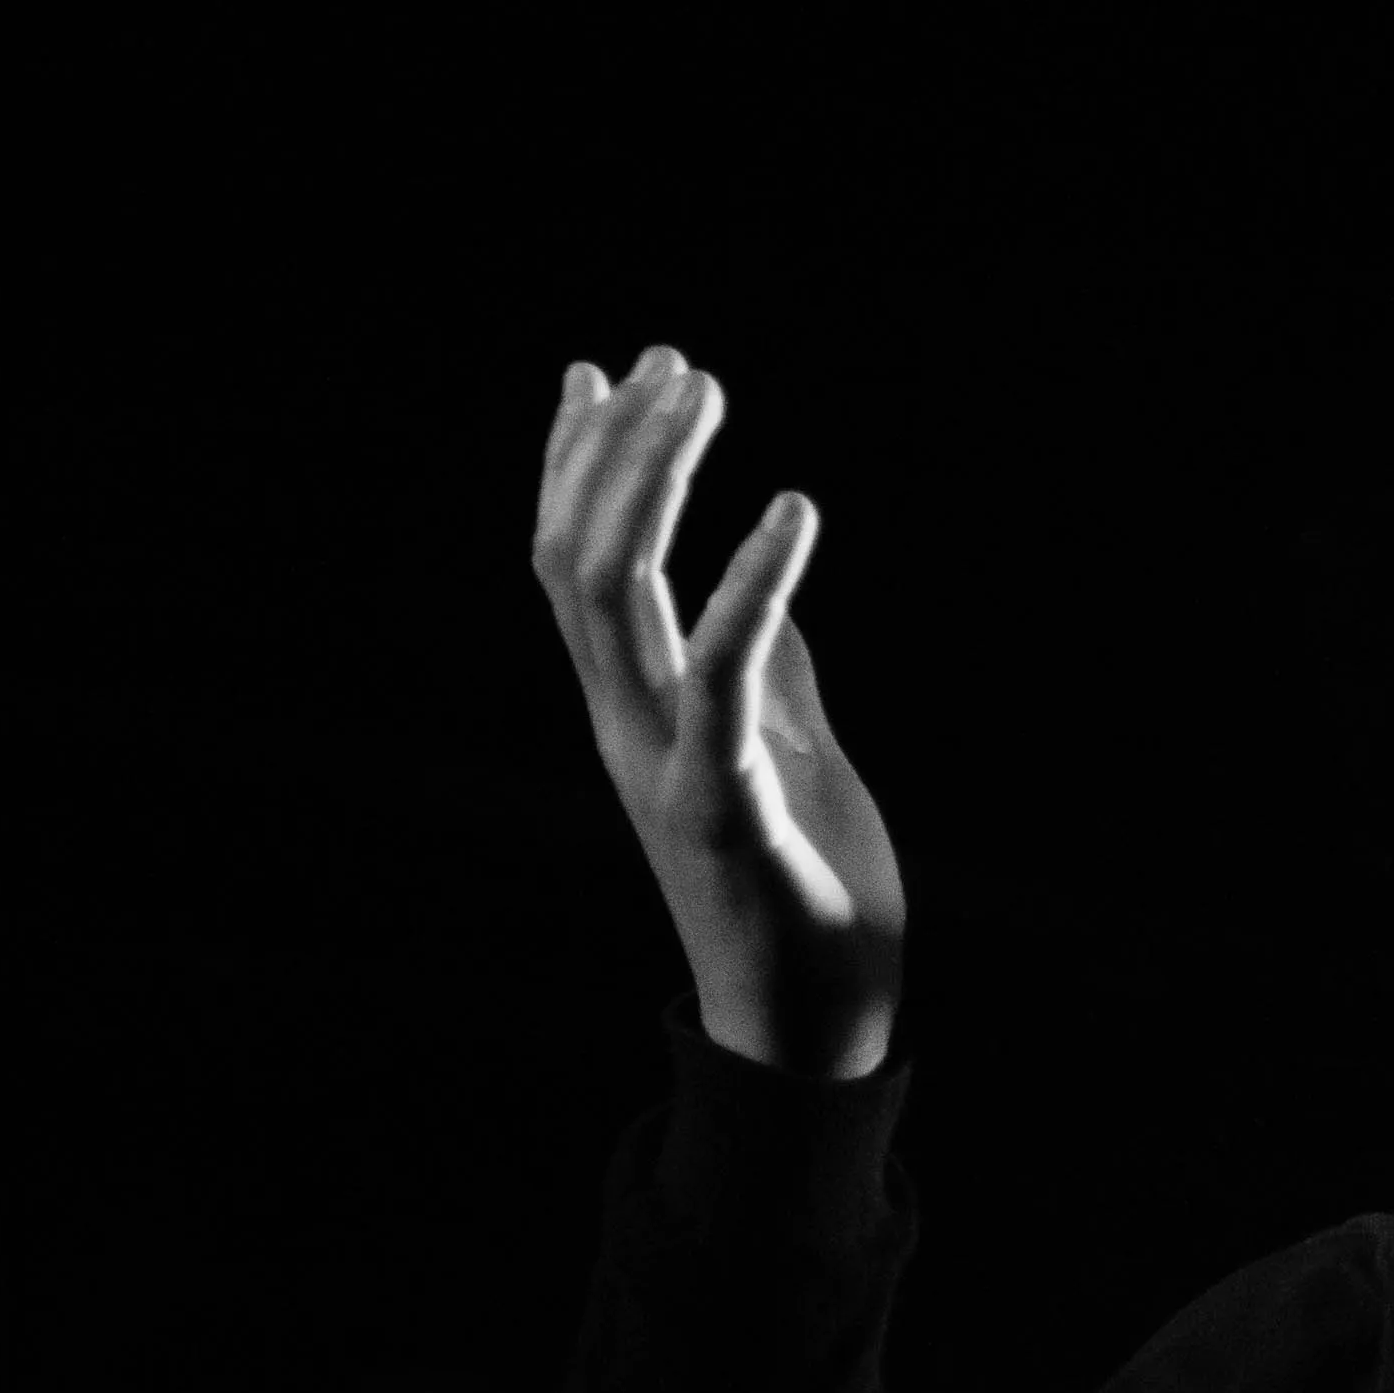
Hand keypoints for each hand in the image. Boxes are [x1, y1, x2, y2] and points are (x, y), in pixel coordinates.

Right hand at [532, 347, 906, 1079]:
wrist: (816, 1032)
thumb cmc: (807, 899)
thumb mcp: (789, 758)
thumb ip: (767, 681)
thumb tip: (764, 604)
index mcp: (635, 716)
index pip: (577, 569)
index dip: (578, 465)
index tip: (603, 370)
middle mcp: (626, 730)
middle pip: (580, 561)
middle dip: (615, 447)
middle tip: (671, 360)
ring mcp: (662, 767)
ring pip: (617, 594)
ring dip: (657, 480)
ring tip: (703, 393)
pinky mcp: (724, 808)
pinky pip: (720, 676)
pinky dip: (750, 584)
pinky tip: (792, 508)